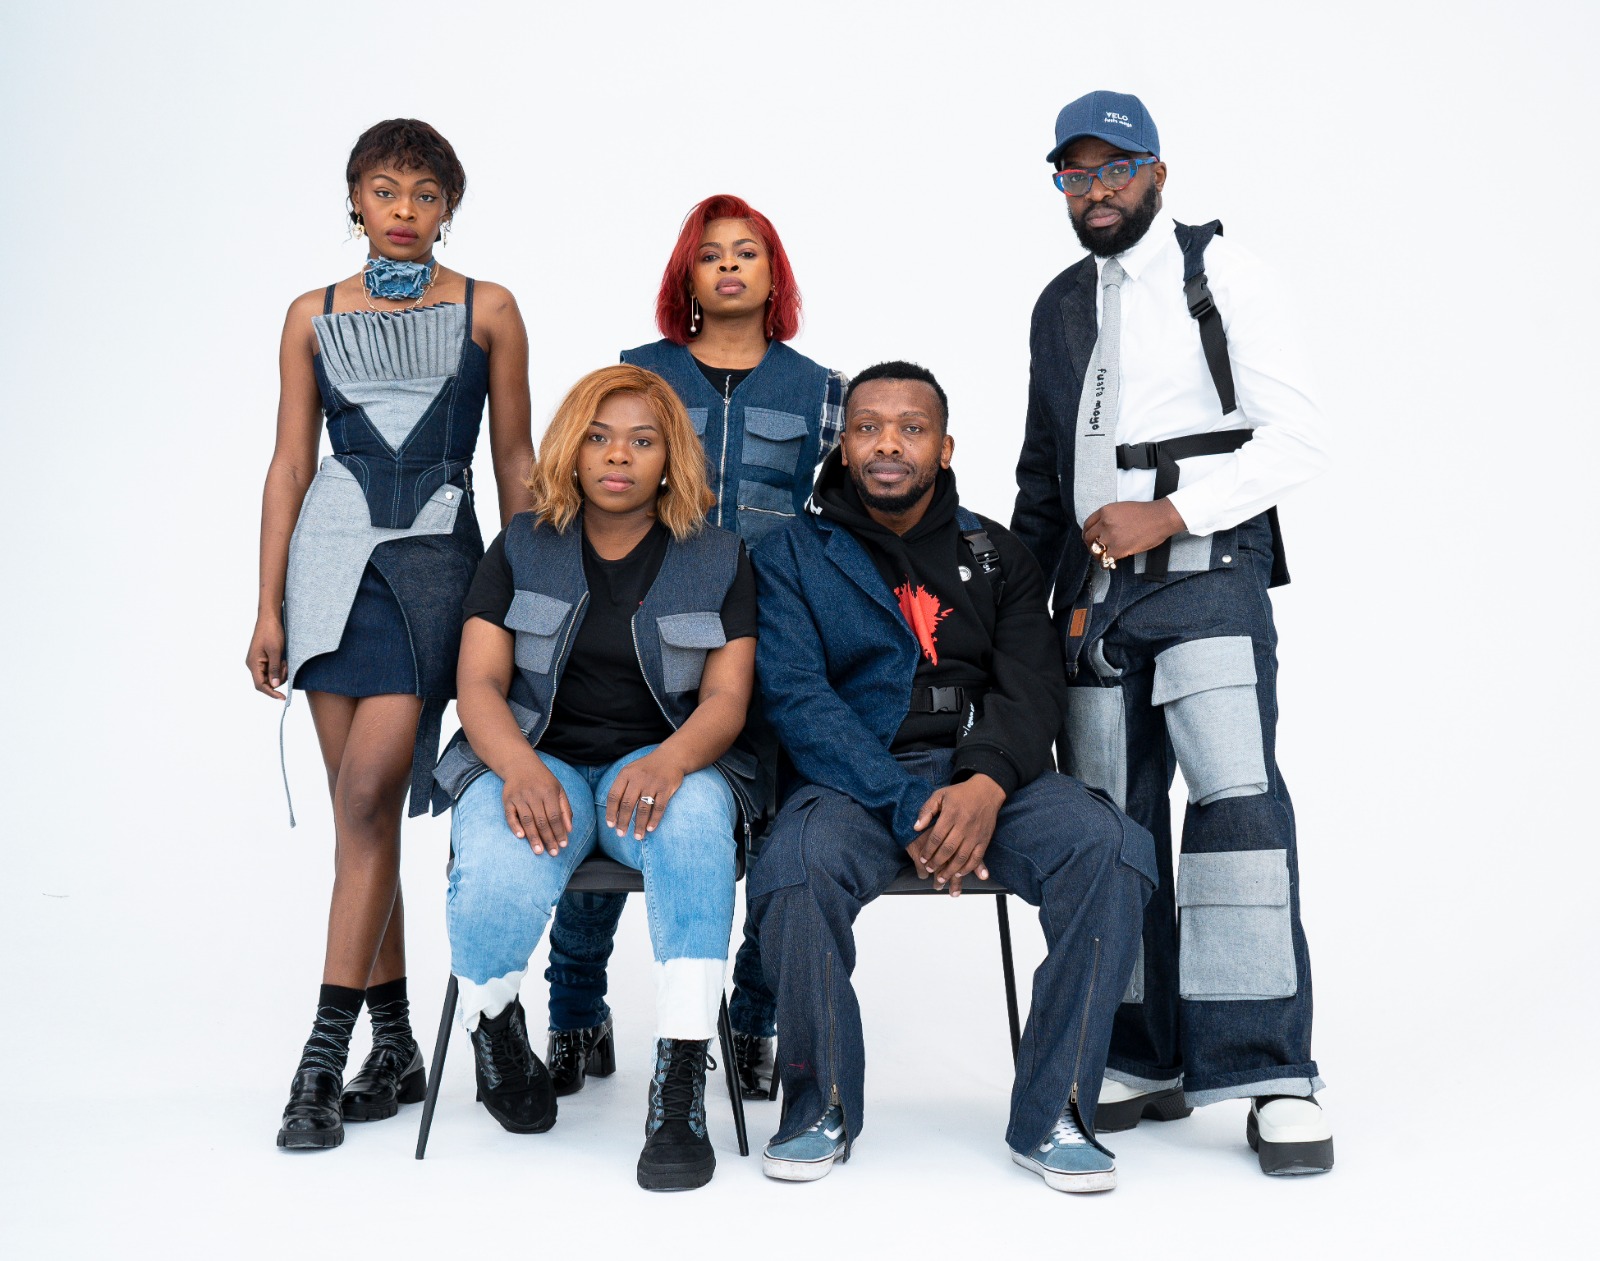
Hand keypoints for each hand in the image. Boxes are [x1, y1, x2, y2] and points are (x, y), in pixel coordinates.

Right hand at [246, 613, 286, 698]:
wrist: (270, 617)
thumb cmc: (272, 632)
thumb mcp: (276, 651)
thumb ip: (275, 669)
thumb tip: (274, 686)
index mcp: (253, 664)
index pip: (260, 685)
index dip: (271, 693)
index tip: (283, 698)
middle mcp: (253, 664)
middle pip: (266, 682)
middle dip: (279, 678)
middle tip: (287, 666)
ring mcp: (257, 661)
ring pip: (270, 676)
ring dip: (280, 672)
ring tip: (285, 660)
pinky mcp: (263, 658)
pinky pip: (271, 669)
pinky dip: (279, 667)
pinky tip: (284, 659)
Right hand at [503, 761, 572, 855]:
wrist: (520, 765)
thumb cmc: (543, 781)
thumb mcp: (558, 790)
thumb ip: (565, 809)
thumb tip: (569, 830)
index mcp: (549, 792)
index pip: (555, 816)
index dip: (559, 832)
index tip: (563, 846)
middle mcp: (534, 794)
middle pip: (542, 820)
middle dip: (548, 838)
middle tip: (553, 853)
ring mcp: (519, 797)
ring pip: (527, 820)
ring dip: (533, 837)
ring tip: (539, 851)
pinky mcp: (507, 799)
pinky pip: (510, 815)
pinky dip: (515, 826)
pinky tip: (521, 837)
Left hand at [606, 750, 687, 839]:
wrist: (671, 756)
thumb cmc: (647, 768)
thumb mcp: (631, 771)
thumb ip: (622, 787)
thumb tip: (613, 813)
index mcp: (626, 774)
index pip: (614, 795)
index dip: (611, 812)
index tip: (610, 825)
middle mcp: (638, 778)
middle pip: (627, 804)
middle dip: (623, 821)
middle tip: (621, 834)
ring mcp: (653, 783)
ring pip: (643, 808)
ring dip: (639, 825)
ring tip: (637, 837)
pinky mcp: (666, 788)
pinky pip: (659, 807)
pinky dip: (654, 819)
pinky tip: (650, 829)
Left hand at [910, 774, 1005, 895]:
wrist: (986, 791)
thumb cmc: (960, 793)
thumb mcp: (940, 795)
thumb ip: (927, 810)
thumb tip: (916, 827)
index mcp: (951, 815)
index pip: (936, 837)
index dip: (928, 850)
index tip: (922, 859)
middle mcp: (964, 826)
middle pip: (948, 849)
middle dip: (936, 862)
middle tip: (929, 869)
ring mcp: (975, 834)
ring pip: (962, 857)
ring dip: (950, 870)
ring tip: (941, 878)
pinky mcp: (985, 839)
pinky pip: (977, 858)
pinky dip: (968, 868)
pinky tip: (959, 873)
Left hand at [1082, 499, 1184, 562]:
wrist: (1160, 518)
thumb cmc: (1145, 513)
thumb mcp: (1121, 508)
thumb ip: (1109, 517)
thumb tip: (1102, 529)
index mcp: (1105, 511)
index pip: (1088, 524)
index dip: (1087, 532)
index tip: (1089, 538)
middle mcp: (1105, 523)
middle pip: (1088, 537)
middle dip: (1090, 544)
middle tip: (1095, 549)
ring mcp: (1111, 537)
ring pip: (1095, 550)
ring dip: (1098, 555)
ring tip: (1103, 557)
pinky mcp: (1118, 549)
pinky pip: (1105, 560)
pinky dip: (1106, 564)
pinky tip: (1109, 564)